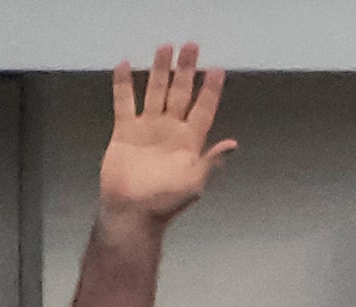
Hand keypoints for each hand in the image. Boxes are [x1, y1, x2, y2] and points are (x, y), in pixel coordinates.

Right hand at [100, 43, 236, 226]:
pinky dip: (123, 85)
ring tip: (164, 48)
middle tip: (191, 46)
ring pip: (154, 91)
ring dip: (159, 70)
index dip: (210, 89)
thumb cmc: (165, 202)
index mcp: (190, 142)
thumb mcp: (195, 182)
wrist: (132, 212)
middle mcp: (171, 130)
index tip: (217, 69)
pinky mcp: (125, 131)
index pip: (204, 108)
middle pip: (180, 93)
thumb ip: (211, 160)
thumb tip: (232, 144)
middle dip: (186, 70)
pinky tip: (125, 66)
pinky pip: (124, 102)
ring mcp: (148, 129)